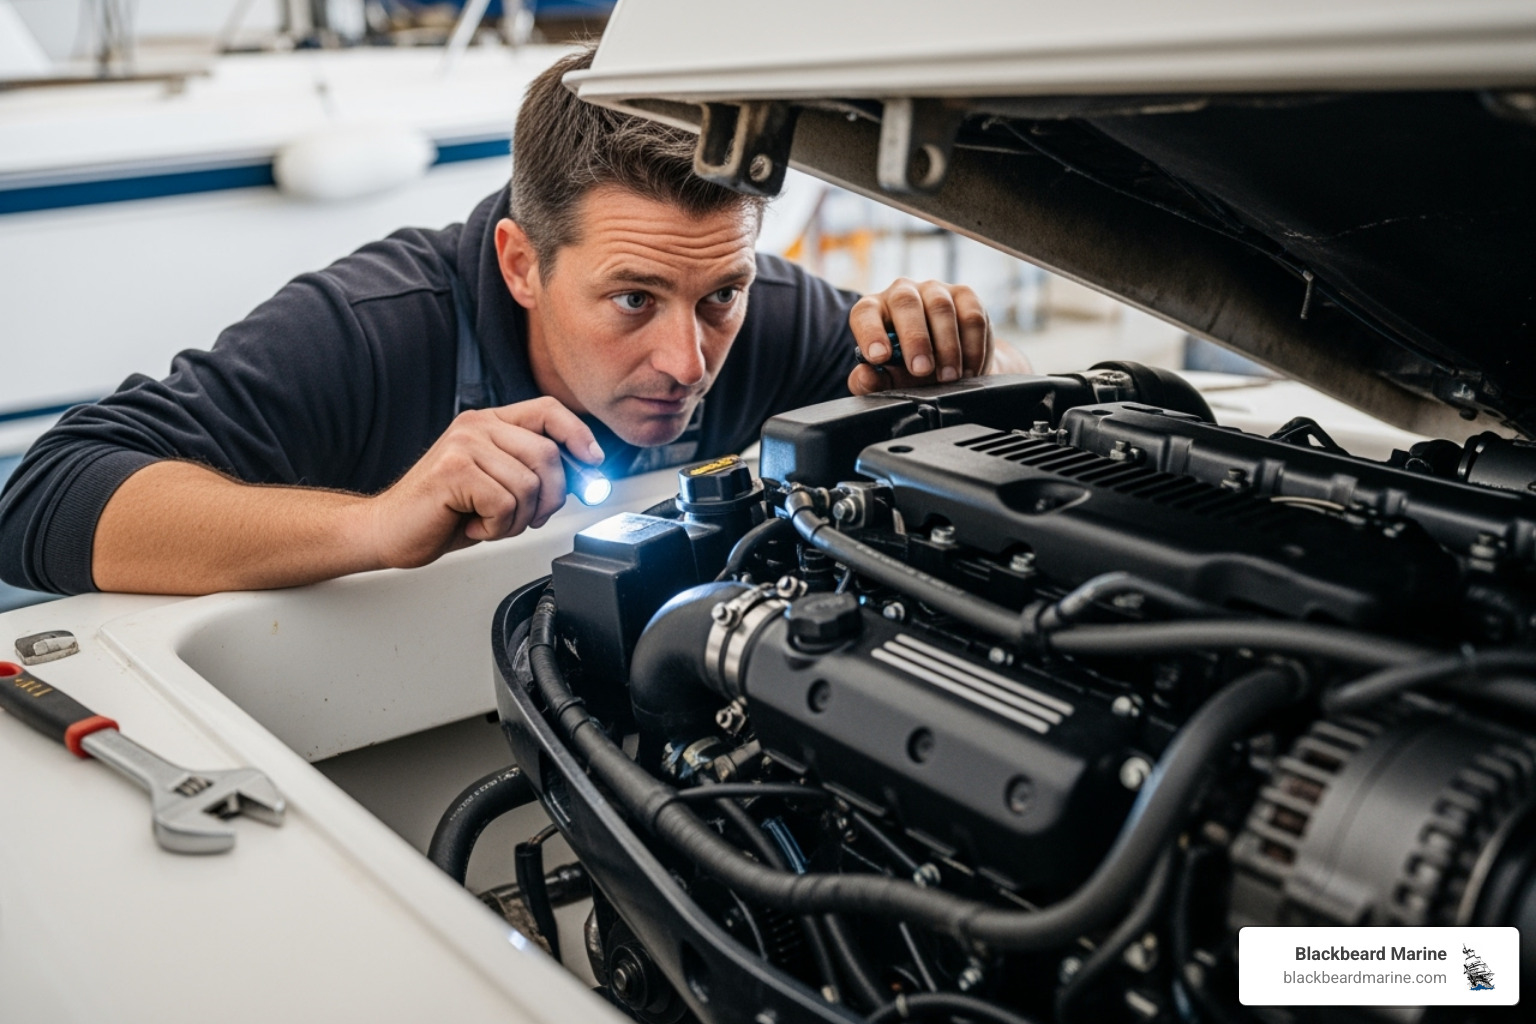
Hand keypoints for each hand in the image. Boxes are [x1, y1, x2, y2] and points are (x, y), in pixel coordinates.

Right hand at [366, 396, 602, 568]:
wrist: (388, 529)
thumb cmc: (442, 511)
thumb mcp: (497, 484)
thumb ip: (533, 472)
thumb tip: (585, 476)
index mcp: (489, 423)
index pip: (549, 410)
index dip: (579, 435)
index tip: (594, 462)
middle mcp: (477, 425)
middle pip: (548, 455)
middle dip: (550, 499)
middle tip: (524, 518)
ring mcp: (464, 445)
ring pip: (530, 485)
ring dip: (517, 519)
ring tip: (488, 521)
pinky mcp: (453, 471)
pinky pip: (506, 504)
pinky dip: (496, 528)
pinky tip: (472, 525)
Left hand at [847, 278, 991, 394]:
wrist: (947, 368)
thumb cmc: (907, 371)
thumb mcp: (887, 381)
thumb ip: (871, 382)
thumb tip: (865, 375)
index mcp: (873, 310)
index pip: (865, 313)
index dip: (870, 332)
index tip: (878, 357)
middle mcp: (902, 293)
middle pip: (906, 303)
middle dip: (915, 339)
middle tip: (921, 371)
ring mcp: (935, 291)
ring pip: (942, 308)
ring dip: (947, 347)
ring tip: (948, 378)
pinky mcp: (965, 296)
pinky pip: (972, 316)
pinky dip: (973, 347)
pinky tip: (970, 371)